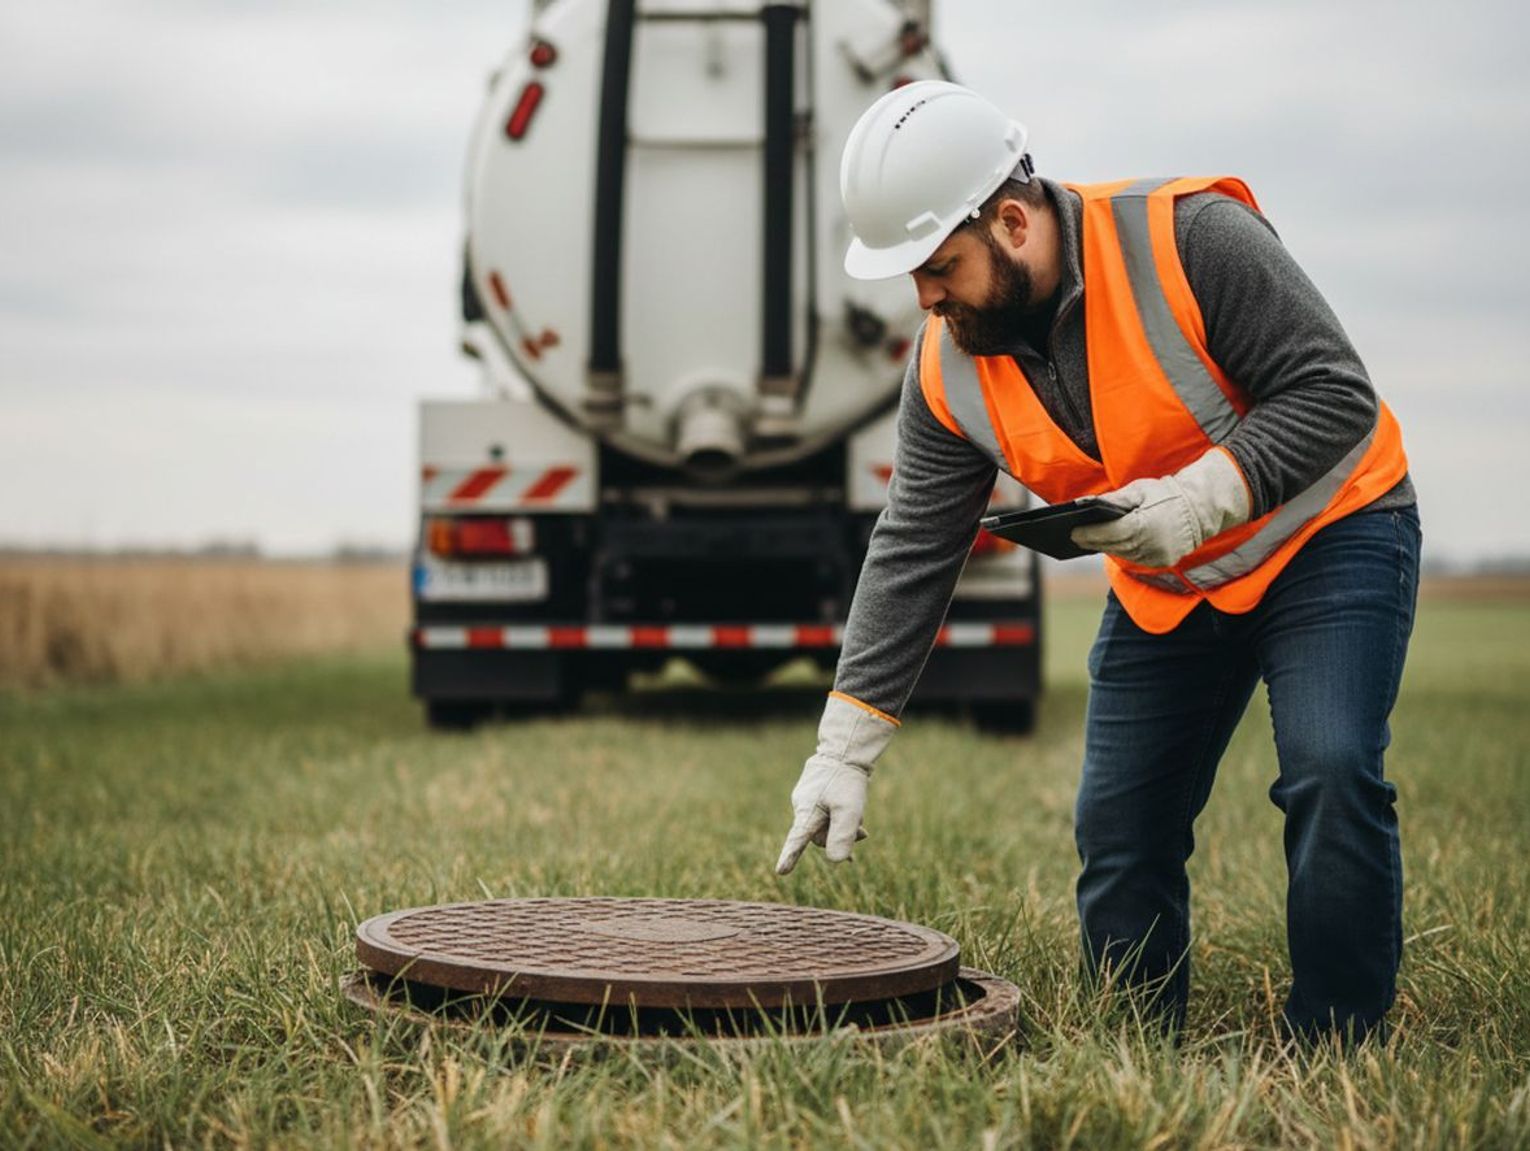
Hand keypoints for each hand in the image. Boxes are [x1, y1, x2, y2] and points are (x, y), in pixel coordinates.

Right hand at [775, 694, 897, 874]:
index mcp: (807, 812)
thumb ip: (842, 836)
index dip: (790, 857)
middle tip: (864, 834)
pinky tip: (856, 820)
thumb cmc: (846, 781)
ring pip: (825, 824)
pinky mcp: (816, 794)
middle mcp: (802, 806)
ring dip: (843, 826)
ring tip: (861, 818)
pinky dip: (841, 817)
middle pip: (819, 836)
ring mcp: (808, 799)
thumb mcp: (849, 810)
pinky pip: (827, 813)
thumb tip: (836, 861)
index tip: (780, 871)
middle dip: (839, 837)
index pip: (797, 840)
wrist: (845, 749)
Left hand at [1070, 449, 1249, 567]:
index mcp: (1142, 526)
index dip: (1088, 533)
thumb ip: (1115, 499)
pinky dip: (1123, 551)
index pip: (1108, 533)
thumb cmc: (1167, 494)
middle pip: (1112, 546)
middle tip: (1074, 537)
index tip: (1071, 531)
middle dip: (1092, 541)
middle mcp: (1149, 545)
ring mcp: (1156, 556)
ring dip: (1106, 547)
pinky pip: (1136, 558)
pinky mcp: (1162, 561)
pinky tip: (1110, 544)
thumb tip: (1088, 505)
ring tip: (1088, 540)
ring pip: (1123, 554)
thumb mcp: (1140, 490)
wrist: (1201, 508)